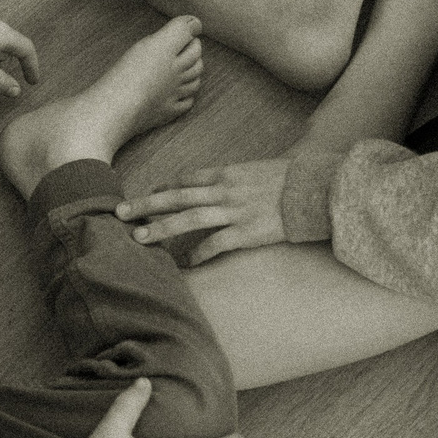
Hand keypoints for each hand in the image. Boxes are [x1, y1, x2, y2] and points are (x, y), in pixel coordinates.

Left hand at [118, 158, 288, 265]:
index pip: (186, 179)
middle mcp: (225, 190)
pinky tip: (185, 265)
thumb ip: (236, 179)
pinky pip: (217, 244)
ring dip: (161, 228)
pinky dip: (199, 254)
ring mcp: (235, 211)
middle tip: (119, 212)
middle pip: (177, 196)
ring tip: (138, 238)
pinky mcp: (248, 232)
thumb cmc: (291, 181)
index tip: (147, 196)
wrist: (317, 190)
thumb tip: (221, 185)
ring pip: (189, 218)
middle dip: (146, 205)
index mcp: (227, 174)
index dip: (164, 188)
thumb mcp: (258, 171)